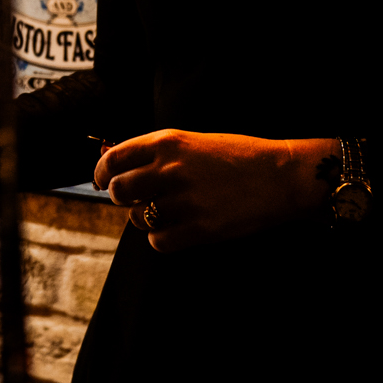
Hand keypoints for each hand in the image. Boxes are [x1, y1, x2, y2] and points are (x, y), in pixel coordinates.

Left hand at [94, 130, 337, 251]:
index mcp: (168, 142)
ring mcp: (183, 200)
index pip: (113, 158)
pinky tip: (177, 229)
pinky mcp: (198, 228)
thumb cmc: (238, 157)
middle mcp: (170, 169)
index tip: (102, 181)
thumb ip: (158, 154)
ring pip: (136, 218)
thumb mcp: (194, 142)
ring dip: (144, 218)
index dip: (101, 173)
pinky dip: (161, 238)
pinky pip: (157, 240)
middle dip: (122, 197)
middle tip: (135, 200)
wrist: (281, 176)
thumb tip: (118, 168)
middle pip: (119, 190)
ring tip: (165, 212)